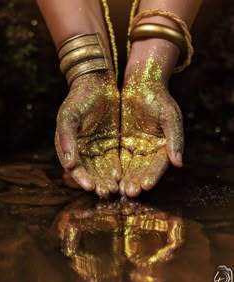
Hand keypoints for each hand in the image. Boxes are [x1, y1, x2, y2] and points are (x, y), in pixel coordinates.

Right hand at [55, 71, 120, 196]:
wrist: (98, 83)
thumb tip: (68, 164)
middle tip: (106, 193)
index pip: (75, 167)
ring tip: (115, 189)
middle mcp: (82, 149)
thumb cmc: (79, 98)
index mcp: (69, 145)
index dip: (81, 178)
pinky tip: (121, 176)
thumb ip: (66, 139)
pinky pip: (114, 158)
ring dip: (107, 179)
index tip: (91, 187)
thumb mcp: (69, 116)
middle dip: (97, 183)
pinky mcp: (111, 142)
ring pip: (102, 168)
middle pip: (89, 171)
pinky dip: (116, 168)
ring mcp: (97, 146)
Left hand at [120, 59, 183, 196]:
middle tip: (129, 192)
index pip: (159, 165)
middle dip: (136, 181)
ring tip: (118, 189)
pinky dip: (113, 167)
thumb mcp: (170, 116)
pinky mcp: (121, 143)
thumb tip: (179, 163)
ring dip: (124, 178)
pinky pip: (117, 157)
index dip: (153, 175)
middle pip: (143, 169)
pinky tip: (108, 176)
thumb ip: (175, 139)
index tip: (145, 185)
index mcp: (164, 147)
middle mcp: (149, 150)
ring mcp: (135, 147)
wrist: (141, 84)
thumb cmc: (159, 98)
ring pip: (129, 167)